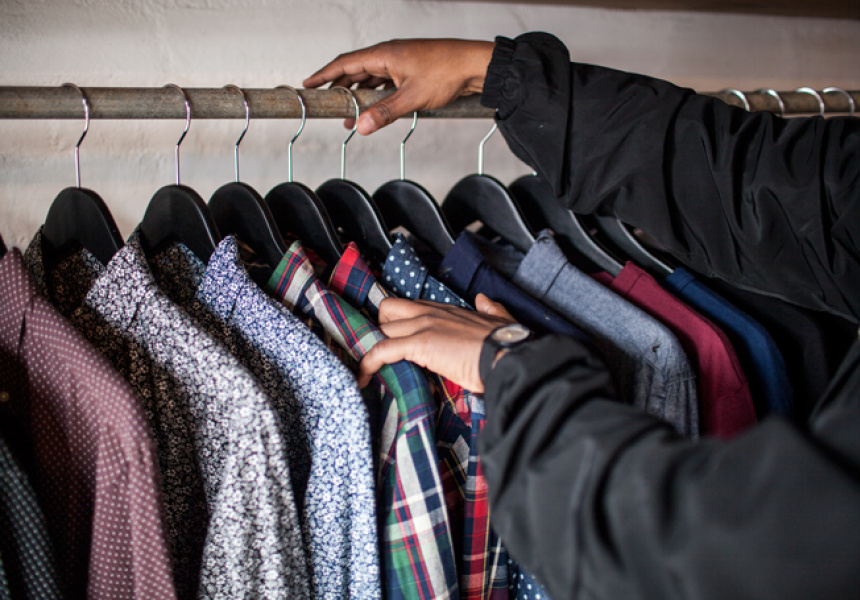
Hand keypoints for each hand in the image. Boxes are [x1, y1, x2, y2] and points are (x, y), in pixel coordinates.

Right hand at [304, 38, 494, 134]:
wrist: (476, 65)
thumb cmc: (448, 73)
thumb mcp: (413, 97)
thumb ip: (385, 112)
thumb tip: (362, 127)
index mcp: (385, 54)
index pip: (345, 63)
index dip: (324, 74)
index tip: (309, 84)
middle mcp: (390, 54)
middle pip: (355, 70)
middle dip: (339, 88)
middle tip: (326, 103)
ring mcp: (401, 62)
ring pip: (371, 77)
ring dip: (358, 95)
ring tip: (349, 115)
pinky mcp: (412, 70)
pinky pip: (386, 81)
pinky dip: (376, 95)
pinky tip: (374, 108)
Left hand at [358, 293, 516, 392]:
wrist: (508, 356)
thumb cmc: (506, 344)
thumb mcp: (500, 319)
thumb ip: (490, 308)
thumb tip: (484, 299)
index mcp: (446, 309)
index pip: (409, 306)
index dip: (396, 321)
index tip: (391, 336)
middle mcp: (431, 312)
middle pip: (387, 310)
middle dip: (379, 329)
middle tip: (378, 352)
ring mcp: (423, 326)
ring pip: (382, 330)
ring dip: (372, 348)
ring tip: (366, 368)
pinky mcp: (419, 344)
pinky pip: (382, 350)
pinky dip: (369, 363)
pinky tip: (364, 377)